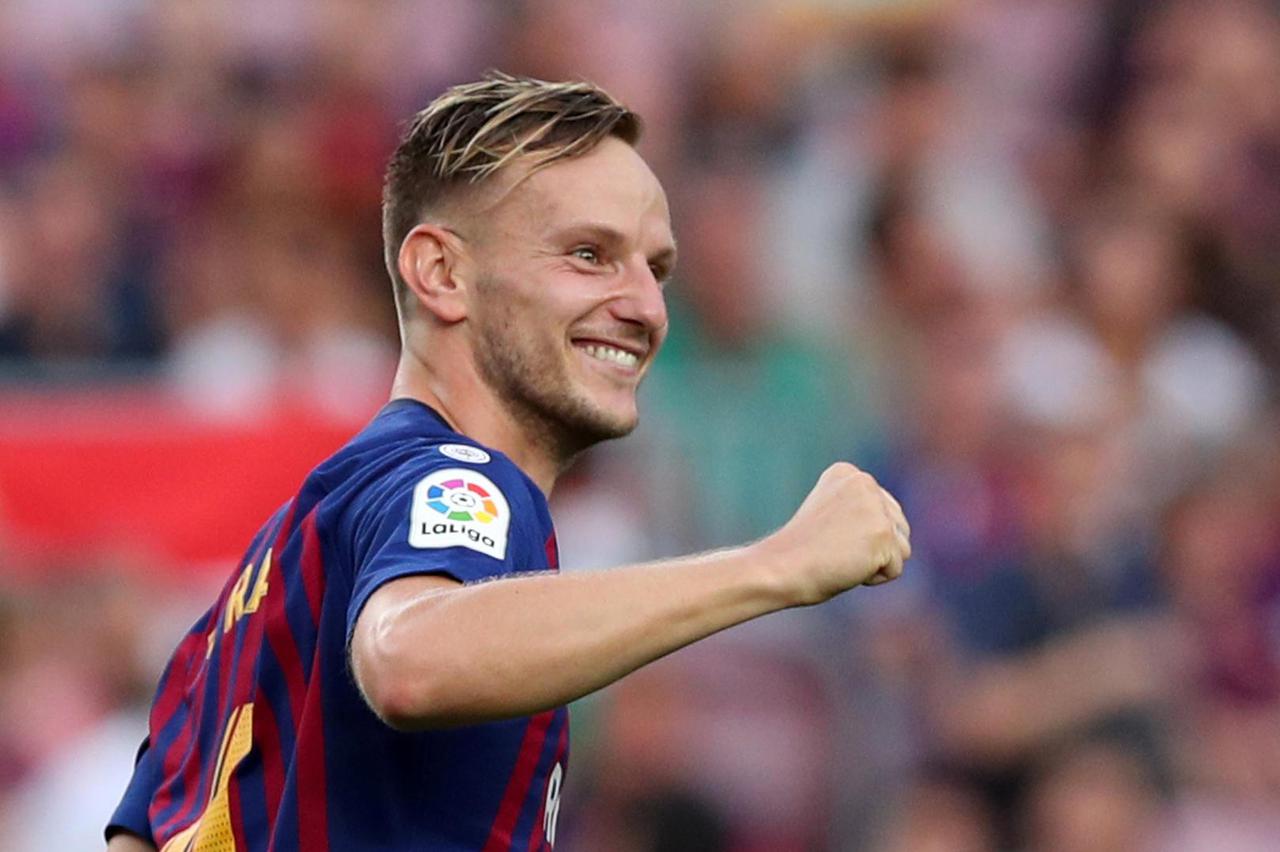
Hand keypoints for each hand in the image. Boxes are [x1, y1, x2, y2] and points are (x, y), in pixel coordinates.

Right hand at [760, 462, 910, 605]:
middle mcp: (865, 482)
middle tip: (834, 548)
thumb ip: (862, 513)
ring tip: (841, 556)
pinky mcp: (883, 534)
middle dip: (873, 547)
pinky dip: (873, 578)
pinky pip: (895, 569)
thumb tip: (898, 534)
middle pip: (898, 527)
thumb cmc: (800, 552)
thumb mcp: (832, 517)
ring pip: (902, 548)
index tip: (827, 534)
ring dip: (875, 562)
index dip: (858, 534)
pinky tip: (846, 566)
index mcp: (848, 473)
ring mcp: (876, 507)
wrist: (781, 567)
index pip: (882, 511)